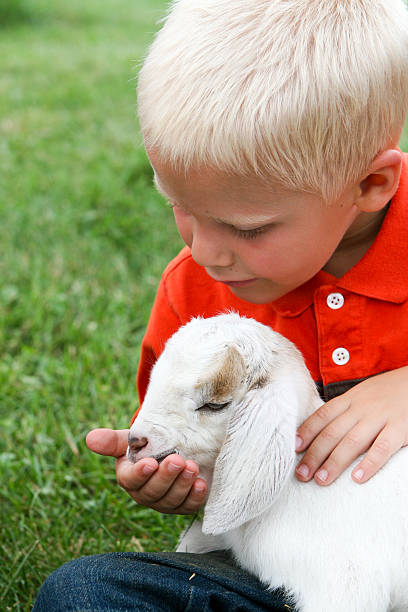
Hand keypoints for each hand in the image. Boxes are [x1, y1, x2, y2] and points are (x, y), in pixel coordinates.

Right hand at [86, 428, 207, 513]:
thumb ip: (112, 440)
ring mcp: (164, 502)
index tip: (151, 463)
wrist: (172, 448)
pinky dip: (195, 497)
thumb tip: (90, 438)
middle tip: (179, 460)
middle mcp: (144, 493)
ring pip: (171, 501)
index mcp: (128, 477)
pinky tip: (202, 484)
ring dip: (182, 485)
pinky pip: (188, 507)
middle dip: (166, 477)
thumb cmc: (147, 444)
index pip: (130, 481)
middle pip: (152, 493)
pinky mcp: (182, 505)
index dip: (140, 474)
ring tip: (192, 467)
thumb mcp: (130, 439)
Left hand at [295, 366, 407, 485]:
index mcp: (350, 399)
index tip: (293, 448)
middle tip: (301, 474)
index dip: (306, 432)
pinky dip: (369, 463)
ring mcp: (380, 418)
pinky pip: (382, 448)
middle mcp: (361, 408)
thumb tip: (319, 430)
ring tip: (321, 480)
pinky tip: (358, 478)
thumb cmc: (387, 392)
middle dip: (314, 454)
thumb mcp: (362, 394)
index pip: (322, 416)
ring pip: (352, 442)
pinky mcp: (399, 428)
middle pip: (332, 432)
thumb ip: (344, 410)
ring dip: (334, 462)